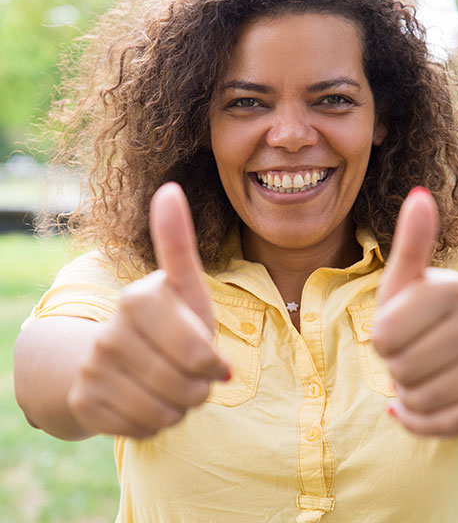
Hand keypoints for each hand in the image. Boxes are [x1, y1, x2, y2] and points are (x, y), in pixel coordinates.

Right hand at [67, 183, 229, 437]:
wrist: (116, 356)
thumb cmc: (168, 320)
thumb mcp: (184, 286)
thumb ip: (178, 242)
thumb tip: (169, 188)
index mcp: (140, 299)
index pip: (198, 351)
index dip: (211, 361)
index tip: (210, 354)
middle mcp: (110, 331)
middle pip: (186, 384)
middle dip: (199, 385)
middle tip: (189, 371)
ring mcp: (94, 368)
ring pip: (166, 410)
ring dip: (180, 404)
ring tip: (171, 384)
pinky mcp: (85, 402)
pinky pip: (143, 429)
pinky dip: (156, 421)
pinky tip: (147, 399)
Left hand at [371, 187, 457, 435]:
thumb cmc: (430, 316)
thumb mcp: (410, 282)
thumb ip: (412, 242)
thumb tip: (420, 193)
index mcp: (451, 289)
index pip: (384, 333)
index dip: (382, 339)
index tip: (396, 332)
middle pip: (401, 367)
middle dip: (395, 367)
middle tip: (410, 357)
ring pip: (420, 397)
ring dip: (407, 394)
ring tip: (420, 377)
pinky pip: (443, 424)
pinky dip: (421, 421)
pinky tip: (421, 407)